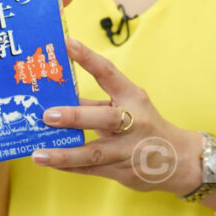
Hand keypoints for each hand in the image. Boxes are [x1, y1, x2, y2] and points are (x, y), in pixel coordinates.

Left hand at [32, 38, 202, 195]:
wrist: (177, 159)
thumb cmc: (143, 124)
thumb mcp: (126, 105)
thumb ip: (95, 102)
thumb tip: (58, 95)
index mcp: (133, 97)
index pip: (109, 73)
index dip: (88, 58)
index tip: (67, 43)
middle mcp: (134, 122)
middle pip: (105, 119)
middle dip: (75, 117)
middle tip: (47, 114)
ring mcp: (129, 149)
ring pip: (95, 152)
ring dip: (65, 154)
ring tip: (38, 153)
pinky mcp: (123, 171)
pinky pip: (91, 170)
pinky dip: (69, 167)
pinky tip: (49, 163)